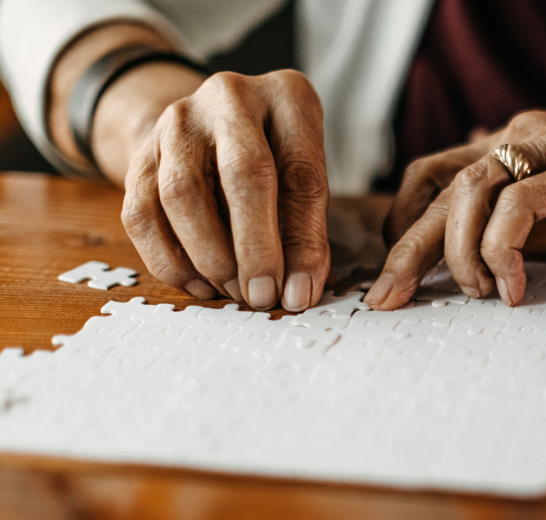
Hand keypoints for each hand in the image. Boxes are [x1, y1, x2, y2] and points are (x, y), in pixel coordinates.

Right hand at [122, 70, 329, 310]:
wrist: (210, 128)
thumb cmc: (274, 160)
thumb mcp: (304, 180)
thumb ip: (306, 231)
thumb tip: (299, 292)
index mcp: (287, 98)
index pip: (300, 173)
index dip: (301, 241)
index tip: (297, 292)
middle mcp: (230, 98)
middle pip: (242, 174)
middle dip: (254, 249)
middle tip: (261, 296)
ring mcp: (177, 122)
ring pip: (181, 195)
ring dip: (210, 257)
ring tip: (234, 291)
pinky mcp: (140, 155)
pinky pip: (142, 214)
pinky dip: (170, 261)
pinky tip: (200, 284)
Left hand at [365, 96, 545, 309]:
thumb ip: (528, 183)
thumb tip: (494, 204)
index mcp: (513, 138)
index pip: (434, 172)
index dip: (404, 217)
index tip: (399, 264)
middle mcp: (520, 136)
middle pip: (436, 188)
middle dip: (404, 248)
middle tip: (385, 299)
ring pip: (468, 194)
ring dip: (457, 252)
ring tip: (471, 293)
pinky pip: (521, 208)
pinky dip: (505, 250)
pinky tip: (514, 286)